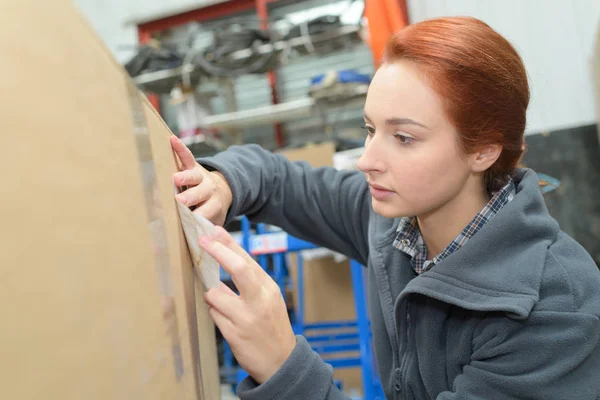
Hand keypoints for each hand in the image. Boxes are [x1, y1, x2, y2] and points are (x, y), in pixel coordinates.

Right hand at [170, 135, 231, 225]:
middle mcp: (209, 191)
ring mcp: (202, 177)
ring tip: (176, 178)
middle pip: (200, 194)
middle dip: (191, 197)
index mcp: (215, 206)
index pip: (205, 213)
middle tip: (181, 202)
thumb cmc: (209, 212)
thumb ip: (196, 233)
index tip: (186, 223)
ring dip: (185, 177)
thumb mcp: (209, 225)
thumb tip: (168, 252)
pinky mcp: (194, 166)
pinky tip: (171, 139)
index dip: (196, 218)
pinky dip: (180, 148)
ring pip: (194, 176)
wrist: (223, 192)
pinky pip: (187, 156)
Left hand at [198, 226, 296, 383]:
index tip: (213, 231)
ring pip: (216, 294)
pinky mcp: (235, 334)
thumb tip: (225, 256)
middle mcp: (260, 300)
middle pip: (238, 268)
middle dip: (218, 251)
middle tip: (202, 241)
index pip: (247, 260)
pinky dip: (215, 312)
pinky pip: (214, 315)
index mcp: (268, 288)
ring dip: (212, 295)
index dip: (228, 244)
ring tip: (221, 302)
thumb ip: (250, 281)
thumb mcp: (269, 299)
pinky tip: (225, 318)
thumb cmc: (271, 326)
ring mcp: (247, 318)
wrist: (281, 361)